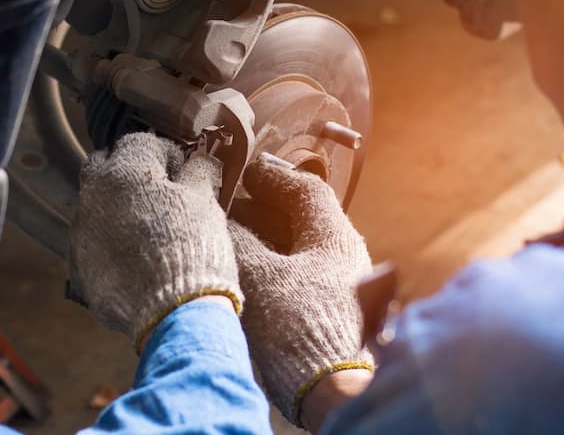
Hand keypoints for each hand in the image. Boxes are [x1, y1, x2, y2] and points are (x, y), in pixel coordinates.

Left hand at [68, 133, 242, 348]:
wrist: (175, 312)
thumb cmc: (194, 249)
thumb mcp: (205, 202)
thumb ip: (199, 172)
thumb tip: (200, 160)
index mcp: (124, 171)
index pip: (140, 142)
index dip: (165, 152)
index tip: (182, 169)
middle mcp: (93, 196)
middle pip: (104, 166)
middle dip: (129, 170)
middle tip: (160, 190)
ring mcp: (81, 233)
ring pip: (94, 205)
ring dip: (116, 207)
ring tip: (149, 227)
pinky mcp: (79, 267)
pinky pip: (91, 242)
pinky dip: (109, 242)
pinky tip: (135, 257)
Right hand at [230, 160, 374, 427]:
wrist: (336, 393)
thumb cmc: (302, 328)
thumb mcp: (260, 277)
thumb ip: (238, 242)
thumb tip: (221, 221)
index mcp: (335, 236)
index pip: (304, 189)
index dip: (270, 176)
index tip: (243, 171)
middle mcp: (342, 257)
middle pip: (298, 220)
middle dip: (259, 211)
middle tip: (224, 207)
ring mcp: (337, 289)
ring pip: (295, 251)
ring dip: (260, 243)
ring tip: (226, 243)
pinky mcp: (327, 316)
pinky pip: (294, 279)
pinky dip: (268, 271)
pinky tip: (244, 281)